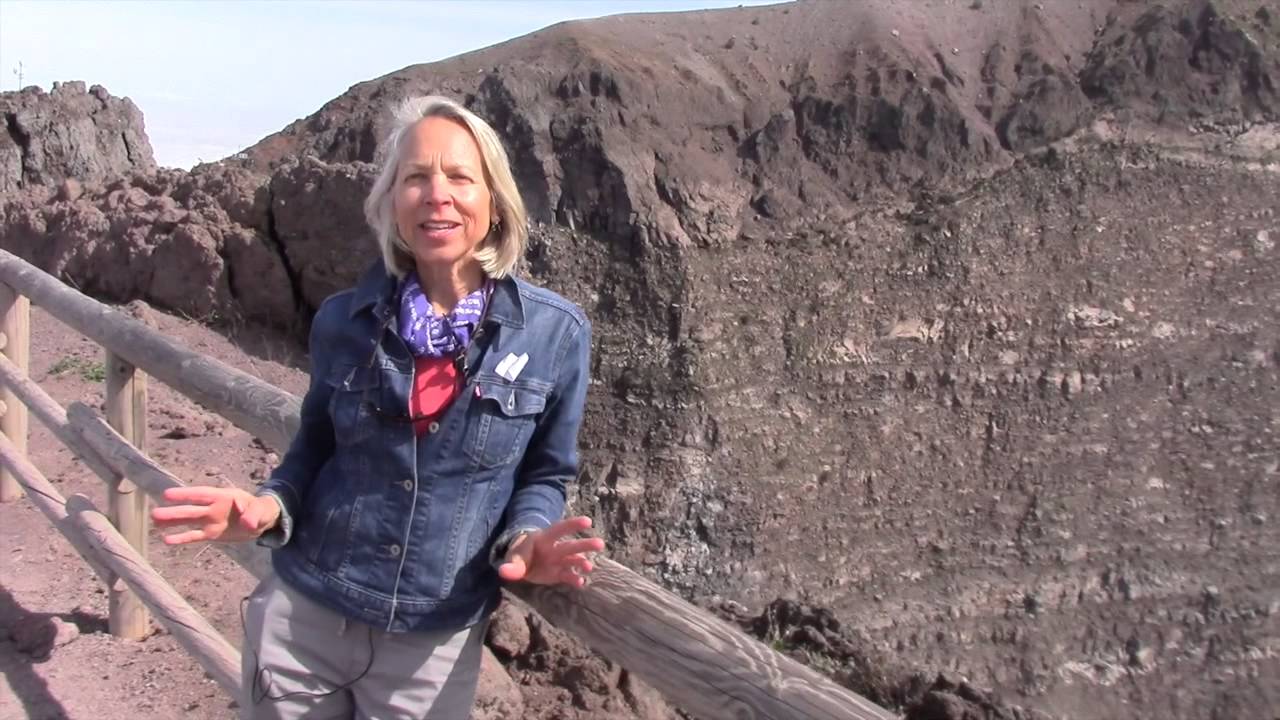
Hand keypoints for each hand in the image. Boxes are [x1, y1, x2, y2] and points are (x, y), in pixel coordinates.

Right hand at [151, 486, 280, 544]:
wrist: (263, 521)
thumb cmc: (262, 509)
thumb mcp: (262, 510)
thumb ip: (255, 515)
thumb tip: (248, 523)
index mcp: (223, 497)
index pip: (202, 495)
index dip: (186, 495)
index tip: (167, 494)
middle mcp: (213, 508)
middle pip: (191, 510)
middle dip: (174, 512)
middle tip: (154, 513)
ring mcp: (210, 520)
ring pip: (189, 521)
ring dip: (172, 522)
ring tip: (154, 522)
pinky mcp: (211, 533)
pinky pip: (195, 536)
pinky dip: (182, 538)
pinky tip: (166, 540)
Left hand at [497, 516, 604, 587]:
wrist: (521, 563)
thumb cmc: (520, 553)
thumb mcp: (514, 557)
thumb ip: (512, 565)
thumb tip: (504, 572)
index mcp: (545, 539)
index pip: (559, 530)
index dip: (573, 525)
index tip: (588, 522)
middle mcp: (556, 549)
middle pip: (571, 546)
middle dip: (585, 545)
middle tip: (600, 544)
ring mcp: (559, 561)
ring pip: (574, 560)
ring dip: (583, 563)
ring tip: (589, 568)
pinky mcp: (559, 574)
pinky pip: (569, 575)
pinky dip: (575, 579)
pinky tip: (581, 583)